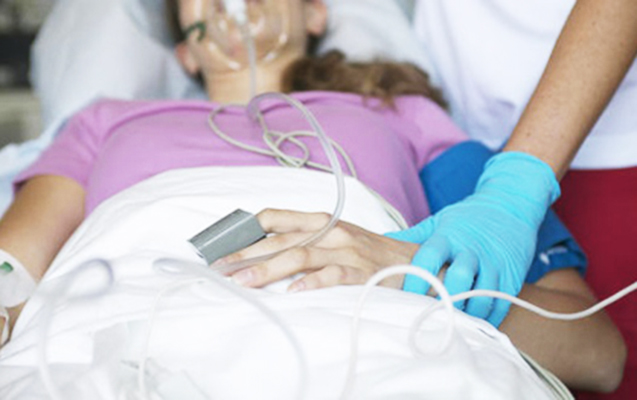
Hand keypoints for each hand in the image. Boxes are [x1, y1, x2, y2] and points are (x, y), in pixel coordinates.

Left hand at [216, 209, 418, 291]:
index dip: (248, 230)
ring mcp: (346, 250)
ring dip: (267, 269)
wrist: (415, 261)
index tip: (224, 246)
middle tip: (221, 270)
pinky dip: (311, 282)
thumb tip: (263, 253)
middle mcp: (331, 231)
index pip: (277, 217)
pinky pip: (333, 275)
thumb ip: (305, 241)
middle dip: (247, 255)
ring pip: (300, 255)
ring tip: (244, 282)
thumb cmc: (370, 253)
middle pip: (281, 240)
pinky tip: (293, 292)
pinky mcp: (362, 271)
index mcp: (321, 221)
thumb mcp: (336, 238)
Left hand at [386, 152, 559, 326]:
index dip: (416, 279)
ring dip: (466, 313)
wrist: (510, 205)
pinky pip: (500, 303)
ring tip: (451, 323)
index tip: (404, 297)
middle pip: (457, 278)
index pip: (429, 257)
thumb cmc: (467, 218)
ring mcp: (494, 263)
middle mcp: (471, 249)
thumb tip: (380, 244)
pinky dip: (487, 317)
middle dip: (443, 300)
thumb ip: (413, 236)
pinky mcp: (512, 276)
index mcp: (449, 236)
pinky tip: (473, 323)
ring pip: (481, 294)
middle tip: (428, 318)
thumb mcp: (439, 221)